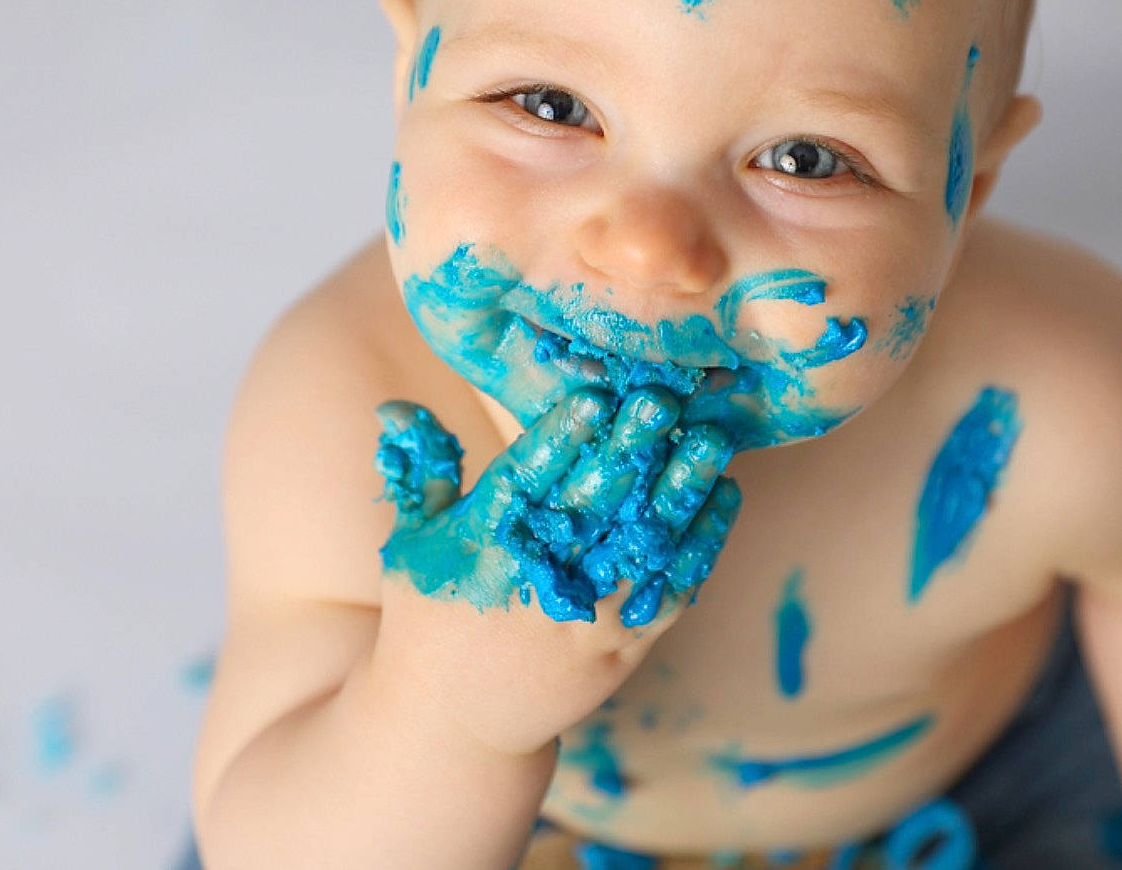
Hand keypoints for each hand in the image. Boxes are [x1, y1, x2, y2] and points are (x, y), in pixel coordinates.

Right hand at [370, 388, 740, 753]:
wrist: (453, 726)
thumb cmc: (429, 618)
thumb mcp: (410, 544)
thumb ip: (420, 471)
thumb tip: (397, 408)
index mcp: (481, 546)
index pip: (525, 480)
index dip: (561, 437)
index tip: (596, 394)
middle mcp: (535, 581)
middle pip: (592, 505)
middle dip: (630, 451)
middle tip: (665, 399)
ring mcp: (583, 619)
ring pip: (642, 545)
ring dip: (681, 490)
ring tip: (711, 440)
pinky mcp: (621, 648)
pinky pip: (669, 592)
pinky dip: (700, 544)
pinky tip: (723, 496)